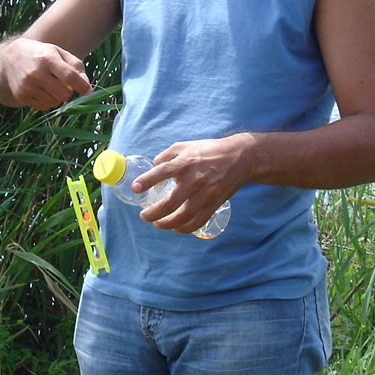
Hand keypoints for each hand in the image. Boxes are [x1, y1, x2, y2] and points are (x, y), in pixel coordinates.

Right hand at [0, 37, 92, 109]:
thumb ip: (76, 67)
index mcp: (47, 58)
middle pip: (64, 94)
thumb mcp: (59, 52)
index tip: (87, 91)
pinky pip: (44, 107)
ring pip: (55, 102)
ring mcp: (27, 86)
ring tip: (49, 85)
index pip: (69, 76)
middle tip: (63, 84)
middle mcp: (36, 73)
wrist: (10, 58)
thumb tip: (87, 87)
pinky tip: (41, 89)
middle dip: (68, 91)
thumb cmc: (41, 54)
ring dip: (57, 97)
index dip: (82, 86)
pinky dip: (47, 101)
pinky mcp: (22, 96)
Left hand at [135, 134, 254, 235]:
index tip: (135, 188)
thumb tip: (153, 165)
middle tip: (144, 215)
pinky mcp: (215, 203)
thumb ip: (167, 155)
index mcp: (186, 163)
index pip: (163, 172)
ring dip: (167, 224)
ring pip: (183, 216)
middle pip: (170, 202)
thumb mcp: (186, 145)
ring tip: (157, 224)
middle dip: (153, 213)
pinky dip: (186, 228)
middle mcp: (195, 179)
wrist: (240, 158)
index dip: (147, 180)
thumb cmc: (209, 150)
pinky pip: (199, 221)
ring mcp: (206, 194)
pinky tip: (177, 228)